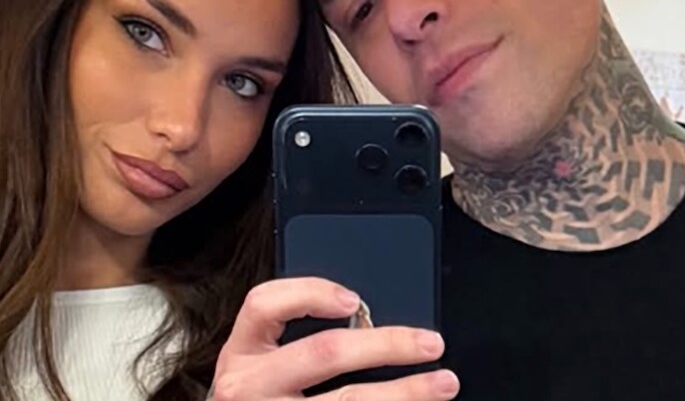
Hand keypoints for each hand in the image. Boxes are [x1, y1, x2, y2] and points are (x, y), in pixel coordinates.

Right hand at [208, 277, 459, 399]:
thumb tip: (369, 317)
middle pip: (324, 353)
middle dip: (386, 344)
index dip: (311, 294)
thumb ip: (299, 336)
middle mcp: (250, 386)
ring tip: (442, 383)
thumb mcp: (262, 360)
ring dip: (405, 392)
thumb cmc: (259, 396)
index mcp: (242, 351)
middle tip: (431, 343)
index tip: (354, 299)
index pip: (265, 305)